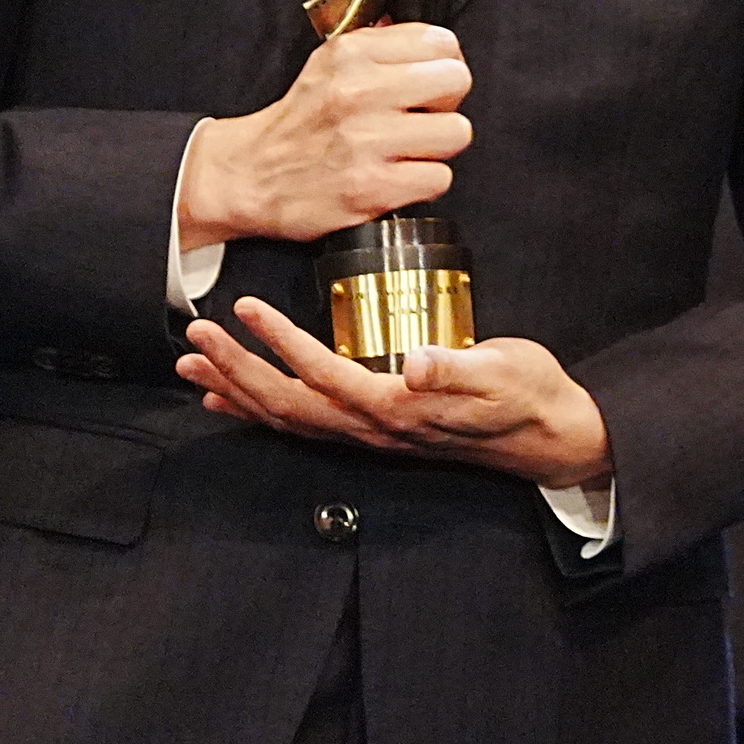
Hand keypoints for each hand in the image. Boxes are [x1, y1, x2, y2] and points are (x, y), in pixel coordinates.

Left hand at [177, 297, 612, 489]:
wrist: (550, 436)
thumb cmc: (528, 394)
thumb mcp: (504, 371)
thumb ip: (457, 369)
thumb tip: (416, 362)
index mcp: (398, 409)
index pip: (323, 375)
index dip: (280, 342)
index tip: (246, 307)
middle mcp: (374, 430)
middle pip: (286, 405)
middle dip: (235, 369)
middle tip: (195, 334)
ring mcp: (370, 436)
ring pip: (286, 420)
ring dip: (236, 390)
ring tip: (193, 364)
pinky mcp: (373, 431)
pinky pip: (302, 426)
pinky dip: (259, 411)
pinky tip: (233, 397)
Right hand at [178, 24, 471, 248]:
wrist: (247, 176)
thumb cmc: (296, 123)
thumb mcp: (328, 62)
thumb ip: (380, 44)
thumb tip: (428, 38)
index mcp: (352, 55)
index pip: (442, 42)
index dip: (442, 66)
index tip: (427, 84)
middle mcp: (359, 92)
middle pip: (457, 82)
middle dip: (446, 103)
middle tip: (421, 118)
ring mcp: (366, 140)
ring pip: (456, 132)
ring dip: (437, 147)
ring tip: (407, 150)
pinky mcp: (371, 187)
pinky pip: (439, 178)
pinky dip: (423, 183)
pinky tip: (398, 177)